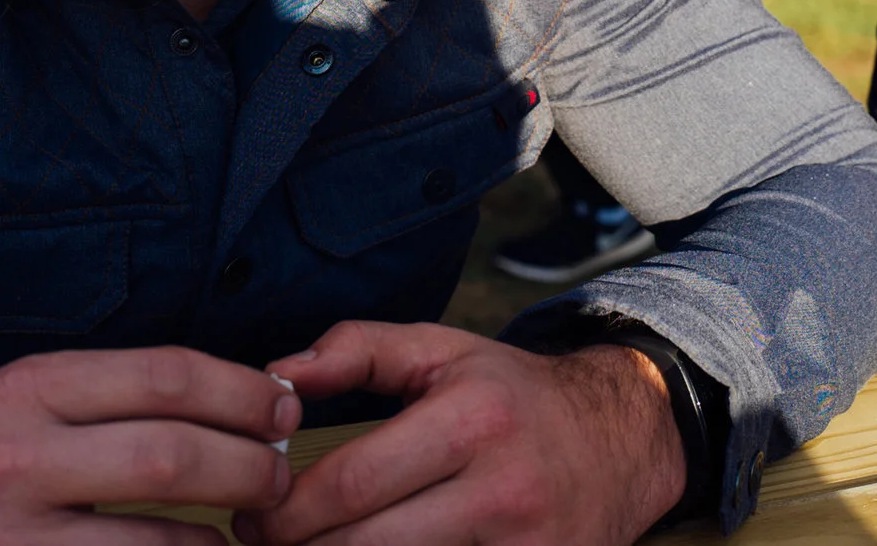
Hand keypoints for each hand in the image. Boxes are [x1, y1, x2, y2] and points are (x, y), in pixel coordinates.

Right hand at [0, 346, 297, 543]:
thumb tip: (235, 396)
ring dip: (221, 541)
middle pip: (173, 455)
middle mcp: (14, 461)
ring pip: (160, 541)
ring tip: (249, 533)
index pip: (165, 375)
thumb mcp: (16, 407)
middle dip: (250, 465)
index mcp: (25, 392)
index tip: (282, 406)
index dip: (241, 391)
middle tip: (281, 476)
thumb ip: (107, 398)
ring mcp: (10, 541)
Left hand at [245, 322, 684, 545]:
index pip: (353, 485)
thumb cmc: (516, 395)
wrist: (625, 439)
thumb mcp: (445, 350)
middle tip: (261, 543)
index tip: (251, 515)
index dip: (286, 512)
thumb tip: (275, 377)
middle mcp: (503, 488)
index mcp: (471, 419)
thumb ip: (357, 350)